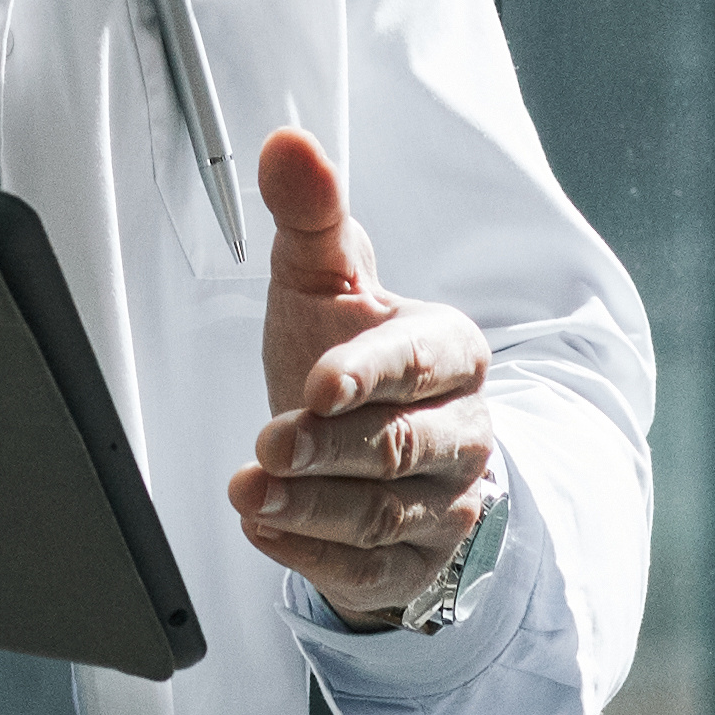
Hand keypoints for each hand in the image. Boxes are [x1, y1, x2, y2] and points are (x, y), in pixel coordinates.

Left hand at [226, 127, 500, 628]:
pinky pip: (369, 571)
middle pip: (401, 446)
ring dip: (311, 506)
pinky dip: (312, 555)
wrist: (361, 455)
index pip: (423, 362)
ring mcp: (445, 504)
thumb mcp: (321, 282)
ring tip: (250, 492)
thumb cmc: (340, 357)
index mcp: (452, 351)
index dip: (371, 375)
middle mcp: (463, 431)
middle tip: (268, 442)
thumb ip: (310, 215)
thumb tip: (287, 142)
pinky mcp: (416, 566)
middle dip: (330, 447)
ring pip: (382, 514)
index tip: (316, 385)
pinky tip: (266, 529)